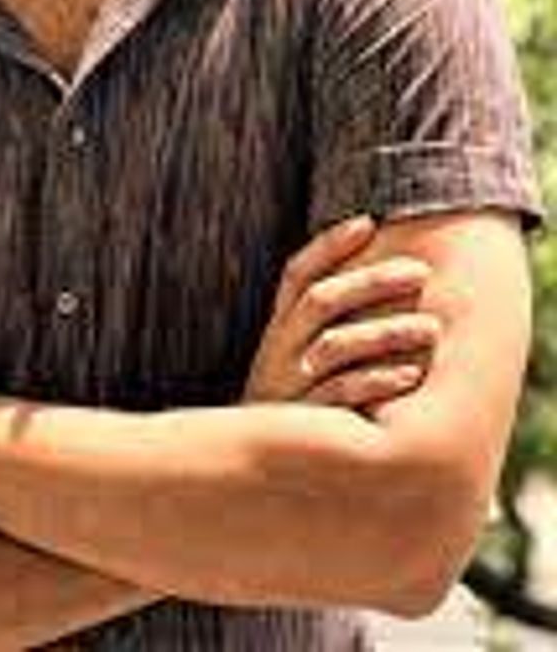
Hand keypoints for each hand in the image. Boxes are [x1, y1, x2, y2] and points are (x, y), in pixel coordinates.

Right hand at [243, 215, 439, 410]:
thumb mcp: (298, 357)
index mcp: (278, 327)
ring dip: (385, 333)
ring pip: (335, 346)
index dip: (328, 246)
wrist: (258, 467)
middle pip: (321, 300)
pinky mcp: (304, 423)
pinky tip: (411, 374)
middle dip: (372, 282)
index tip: (367, 222)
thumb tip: (377, 275)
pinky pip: (341, 395)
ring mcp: (287, 385)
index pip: (297, 273)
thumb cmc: (295, 404)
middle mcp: (278, 349)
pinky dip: (377, 382)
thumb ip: (326, 322)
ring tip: (431, 328)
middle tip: (420, 272)